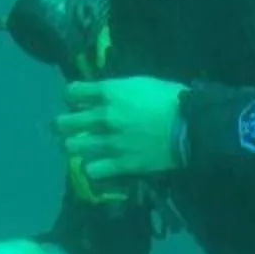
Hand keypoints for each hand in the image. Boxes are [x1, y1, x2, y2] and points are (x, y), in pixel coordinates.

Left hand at [55, 76, 187, 186]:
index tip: (78, 101)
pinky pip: (91, 170)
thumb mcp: (142, 83)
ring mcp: (109, 142)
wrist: (191, 127)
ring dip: (76, 147)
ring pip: (72, 147)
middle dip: (64, 125)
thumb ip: (118, 90)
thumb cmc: (172, 99)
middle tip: (72, 128)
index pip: (71, 92)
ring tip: (84, 148)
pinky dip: (92, 168)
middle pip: (63, 123)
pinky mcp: (119, 164)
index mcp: (109, 92)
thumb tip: (104, 93)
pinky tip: (98, 165)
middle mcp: (103, 117)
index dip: (72, 97)